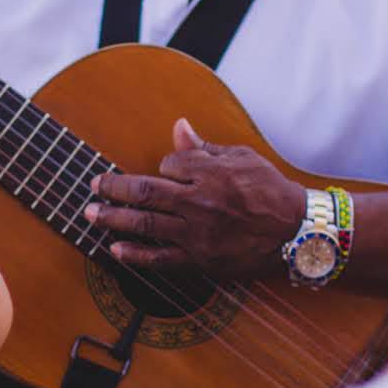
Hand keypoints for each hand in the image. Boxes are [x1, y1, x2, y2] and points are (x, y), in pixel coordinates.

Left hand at [87, 119, 305, 277]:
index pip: (169, 165)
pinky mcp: (200, 260)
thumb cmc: (271, 191)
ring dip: (113, 218)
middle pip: (145, 192)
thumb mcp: (242, 159)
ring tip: (90, 214)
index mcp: (210, 173)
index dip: (162, 166)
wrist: (296, 233)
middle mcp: (199, 202)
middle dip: (114, 188)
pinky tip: (115, 249)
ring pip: (145, 224)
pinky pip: (161, 259)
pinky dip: (135, 254)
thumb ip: (205, 148)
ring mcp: (197, 233)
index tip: (164, 171)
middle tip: (93, 186)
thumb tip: (178, 127)